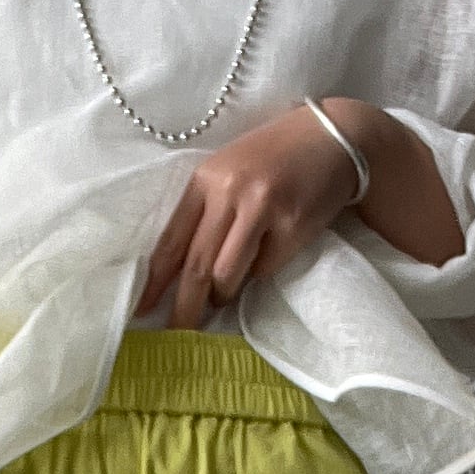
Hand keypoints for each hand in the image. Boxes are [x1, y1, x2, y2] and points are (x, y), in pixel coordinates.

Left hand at [140, 99, 466, 326]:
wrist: (333, 138)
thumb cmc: (274, 160)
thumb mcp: (230, 174)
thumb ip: (205, 215)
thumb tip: (181, 276)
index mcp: (205, 179)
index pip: (170, 241)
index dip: (154, 282)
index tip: (141, 311)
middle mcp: (229, 191)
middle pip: (196, 266)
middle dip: (184, 308)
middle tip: (177, 335)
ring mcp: (262, 207)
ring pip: (227, 275)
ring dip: (224, 295)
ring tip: (226, 293)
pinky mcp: (292, 225)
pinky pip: (264, 270)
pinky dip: (260, 272)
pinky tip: (270, 250)